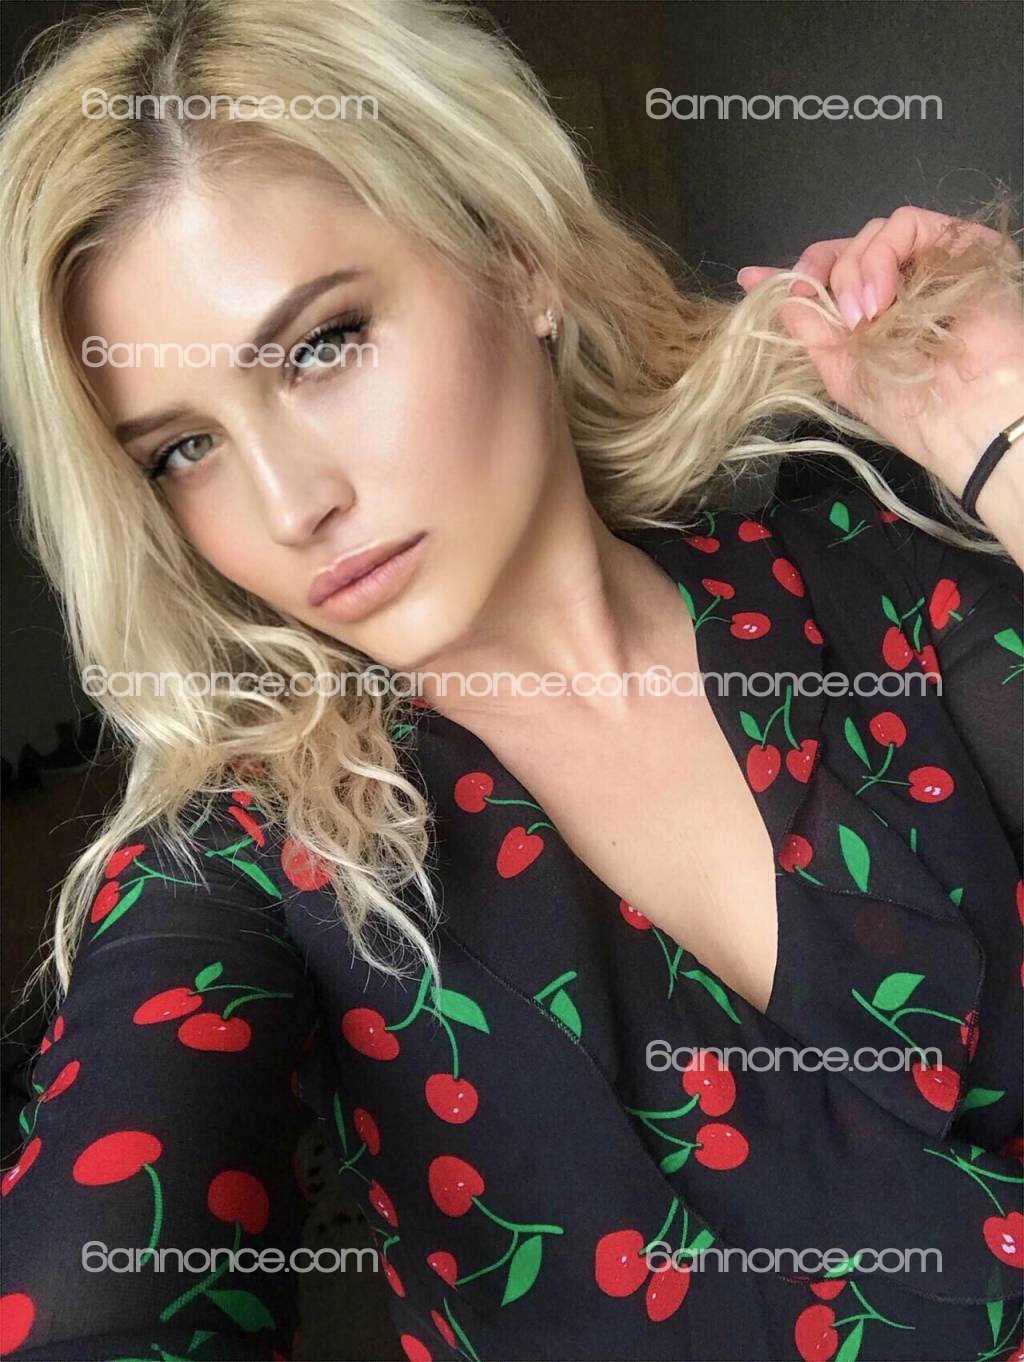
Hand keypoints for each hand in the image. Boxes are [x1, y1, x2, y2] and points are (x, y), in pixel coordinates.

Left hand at [736, 206, 1023, 501]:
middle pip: (846, 248)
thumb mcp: (842, 371)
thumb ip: (809, 330)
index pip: (830, 275)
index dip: (795, 273)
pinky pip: (907, 223)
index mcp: (876, 313)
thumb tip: (774, 296)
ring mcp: (932, 261)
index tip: (752, 279)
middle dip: (821, 273)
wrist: (969, 420)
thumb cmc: (912, 409)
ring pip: (873, 233)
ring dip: (853, 273)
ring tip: (864, 320)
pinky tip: (882, 299)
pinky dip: (882, 257)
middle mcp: (904, 283)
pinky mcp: (961, 244)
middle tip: (824, 312)